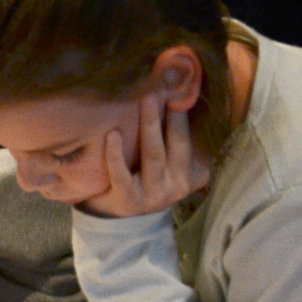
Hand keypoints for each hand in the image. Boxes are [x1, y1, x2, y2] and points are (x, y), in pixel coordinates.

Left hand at [78, 91, 212, 218]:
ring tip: (146, 100)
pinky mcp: (128, 201)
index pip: (188, 140)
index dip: (182, 115)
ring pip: (153, 156)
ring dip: (150, 125)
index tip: (178, 89)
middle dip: (170, 115)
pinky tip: (112, 134)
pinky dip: (116, 154)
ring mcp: (154, 195)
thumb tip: (181, 96)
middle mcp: (176, 186)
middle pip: (176, 144)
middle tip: (162, 89)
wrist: (120, 212)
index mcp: (189, 175)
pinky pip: (122, 174)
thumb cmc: (146, 178)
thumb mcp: (169, 164)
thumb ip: (177, 141)